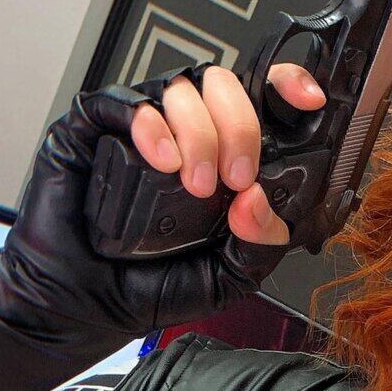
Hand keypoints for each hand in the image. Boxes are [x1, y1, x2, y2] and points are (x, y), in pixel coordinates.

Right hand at [0, 59, 326, 354]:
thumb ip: (259, 245)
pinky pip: (126, 102)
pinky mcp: (92, 129)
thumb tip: (261, 200)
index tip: (309, 99)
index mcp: (223, 157)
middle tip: (236, 176)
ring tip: (193, 185)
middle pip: (224, 85)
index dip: (287, 86)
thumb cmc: (145, 286)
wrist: (82, 304)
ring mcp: (140, 127)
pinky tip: (162, 162)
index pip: (261, 101)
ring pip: (181, 88)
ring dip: (200, 132)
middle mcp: (184, 133)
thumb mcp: (225, 279)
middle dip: (241, 125)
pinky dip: (151, 127)